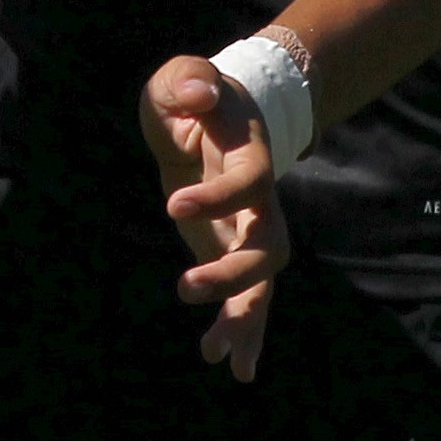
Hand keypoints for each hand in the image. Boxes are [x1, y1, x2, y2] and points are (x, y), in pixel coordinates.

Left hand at [141, 53, 291, 381]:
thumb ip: (188, 80)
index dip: (219, 197)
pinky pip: (248, 297)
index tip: (172, 205)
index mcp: (250, 157)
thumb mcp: (184, 77)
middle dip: (233, 274)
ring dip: (242, 319)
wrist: (216, 115)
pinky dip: (241, 330)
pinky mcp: (233, 249)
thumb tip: (198, 94)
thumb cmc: (196, 95)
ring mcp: (251, 230)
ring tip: (215, 354)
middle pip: (269, 246)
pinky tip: (222, 362)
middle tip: (184, 288)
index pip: (249, 182)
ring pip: (262, 283)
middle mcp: (261, 201)